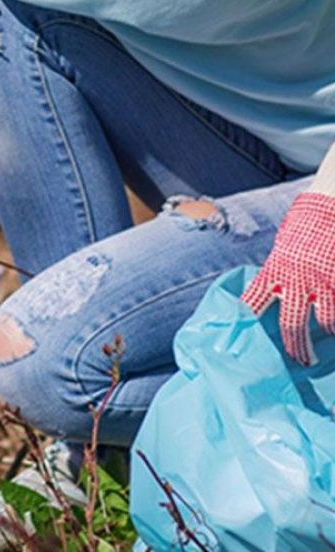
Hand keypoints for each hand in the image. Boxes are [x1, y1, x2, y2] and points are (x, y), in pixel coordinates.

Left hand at [242, 192, 334, 365]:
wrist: (331, 204)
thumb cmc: (304, 225)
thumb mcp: (283, 248)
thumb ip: (278, 272)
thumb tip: (272, 292)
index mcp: (274, 270)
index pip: (252, 301)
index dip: (245, 321)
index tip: (239, 341)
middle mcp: (296, 279)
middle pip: (291, 323)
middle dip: (295, 346)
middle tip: (300, 361)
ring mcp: (322, 281)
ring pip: (326, 321)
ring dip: (326, 336)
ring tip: (325, 346)